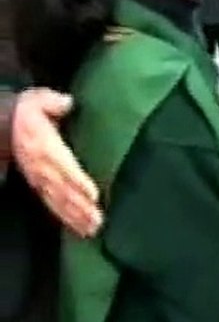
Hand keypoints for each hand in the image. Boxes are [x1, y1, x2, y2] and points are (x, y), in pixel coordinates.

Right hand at [12, 89, 101, 237]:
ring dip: (76, 217)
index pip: (64, 166)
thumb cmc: (29, 112)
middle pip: (63, 191)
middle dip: (80, 207)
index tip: (94, 195)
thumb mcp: (38, 100)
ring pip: (59, 202)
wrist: (6, 125)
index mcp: (44, 147)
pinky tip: (80, 228)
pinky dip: (67, 218)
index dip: (78, 181)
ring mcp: (40, 180)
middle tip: (99, 221)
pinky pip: (54, 205)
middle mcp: (42, 168)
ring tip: (93, 229)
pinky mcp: (41, 186)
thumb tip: (67, 103)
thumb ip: (53, 103)